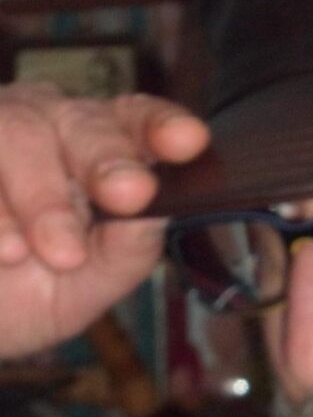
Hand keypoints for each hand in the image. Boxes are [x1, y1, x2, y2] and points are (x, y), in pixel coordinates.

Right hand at [0, 82, 209, 358]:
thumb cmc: (30, 295)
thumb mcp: (88, 285)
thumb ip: (127, 250)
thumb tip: (155, 211)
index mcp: (99, 156)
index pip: (138, 123)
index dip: (162, 126)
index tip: (189, 140)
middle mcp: (48, 129)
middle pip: (84, 121)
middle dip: (109, 159)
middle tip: (129, 195)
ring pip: (19, 130)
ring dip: (42, 195)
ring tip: (47, 254)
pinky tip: (3, 251)